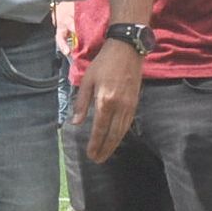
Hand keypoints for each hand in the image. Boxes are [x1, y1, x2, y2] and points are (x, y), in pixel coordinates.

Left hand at [73, 39, 143, 163]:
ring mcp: (129, 105)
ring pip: (122, 131)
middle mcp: (119, 106)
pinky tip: (116, 139)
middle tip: (97, 160)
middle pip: (112, 134)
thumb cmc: (103, 63)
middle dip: (105, 149)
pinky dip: (121, 135)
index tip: (90, 154)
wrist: (126, 50)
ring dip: (113, 145)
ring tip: (106, 154)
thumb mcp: (87, 80)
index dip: (95, 144)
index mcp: (105, 101)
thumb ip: (81, 103)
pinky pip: (128, 124)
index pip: (99, 129)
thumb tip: (76, 123)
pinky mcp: (135, 103)